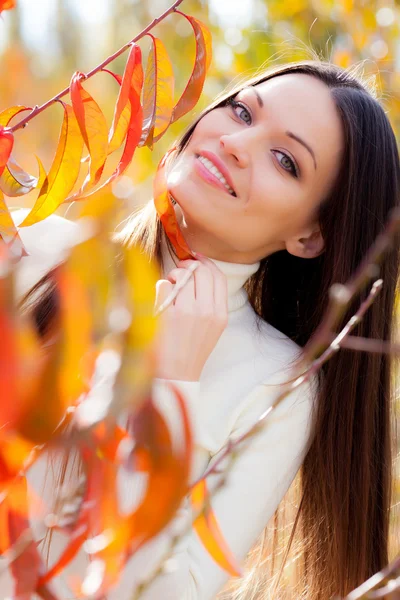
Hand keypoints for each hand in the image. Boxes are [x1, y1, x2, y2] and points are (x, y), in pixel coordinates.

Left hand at [153, 256, 227, 380]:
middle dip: (187, 266)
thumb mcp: (212, 327)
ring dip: (173, 276)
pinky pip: (164, 285)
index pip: (218, 276)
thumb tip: (199, 269)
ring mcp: (187, 312)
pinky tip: (161, 300)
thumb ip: (210, 301)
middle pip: (200, 271)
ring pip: (181, 276)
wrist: (177, 374)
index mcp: (220, 314)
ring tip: (170, 287)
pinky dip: (161, 287)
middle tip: (178, 273)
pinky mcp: (167, 315)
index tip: (195, 259)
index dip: (205, 263)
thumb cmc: (192, 348)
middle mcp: (206, 311)